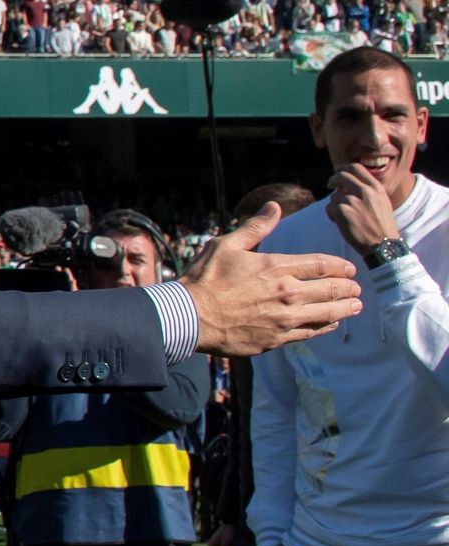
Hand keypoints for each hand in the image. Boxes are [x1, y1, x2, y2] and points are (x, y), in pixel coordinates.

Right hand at [179, 202, 361, 356]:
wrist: (189, 317)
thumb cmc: (204, 279)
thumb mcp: (226, 244)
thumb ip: (255, 227)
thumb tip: (274, 206)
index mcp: (276, 267)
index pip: (320, 264)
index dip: (339, 266)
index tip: (349, 269)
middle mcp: (286, 293)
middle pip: (330, 289)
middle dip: (348, 288)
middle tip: (356, 288)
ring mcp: (283, 318)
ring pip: (326, 313)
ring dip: (344, 308)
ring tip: (354, 306)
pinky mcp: (276, 339)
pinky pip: (310, 333)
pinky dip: (326, 327)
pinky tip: (332, 324)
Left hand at [326, 163, 400, 252]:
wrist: (383, 244)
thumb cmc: (381, 225)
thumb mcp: (381, 202)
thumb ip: (368, 190)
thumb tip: (349, 181)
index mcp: (376, 187)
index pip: (356, 167)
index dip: (343, 168)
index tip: (338, 171)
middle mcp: (365, 191)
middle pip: (341, 176)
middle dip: (333, 179)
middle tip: (330, 184)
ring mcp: (353, 201)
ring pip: (334, 195)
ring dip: (336, 204)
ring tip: (345, 216)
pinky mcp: (343, 212)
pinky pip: (329, 207)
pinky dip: (331, 215)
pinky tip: (340, 222)